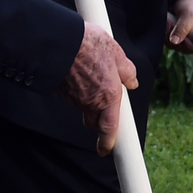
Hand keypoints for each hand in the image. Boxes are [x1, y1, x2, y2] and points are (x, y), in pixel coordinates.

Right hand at [62, 25, 138, 155]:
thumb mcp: (116, 53)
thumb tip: (132, 82)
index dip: (108, 142)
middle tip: (103, 103)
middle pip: (94, 120)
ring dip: (87, 99)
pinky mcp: (61, 91)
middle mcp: (91, 101)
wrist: (59, 41)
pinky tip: (78, 72)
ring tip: (91, 74)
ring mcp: (74, 98)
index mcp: (109, 96)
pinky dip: (76, 90)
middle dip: (98, 117)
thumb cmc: (90, 45)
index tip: (106, 150)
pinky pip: (72, 96)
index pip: (109, 128)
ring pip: (83, 106)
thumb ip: (127, 71)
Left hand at [166, 0, 192, 51]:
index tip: (185, 38)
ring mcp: (188, 38)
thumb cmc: (192, 3)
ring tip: (169, 22)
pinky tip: (167, 24)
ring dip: (169, 36)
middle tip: (172, 26)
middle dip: (177, 39)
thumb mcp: (189, 14)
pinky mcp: (178, 36)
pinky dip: (166, 35)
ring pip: (176, 46)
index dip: (191, 47)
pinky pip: (170, 42)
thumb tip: (174, 42)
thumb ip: (183, 28)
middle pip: (186, 49)